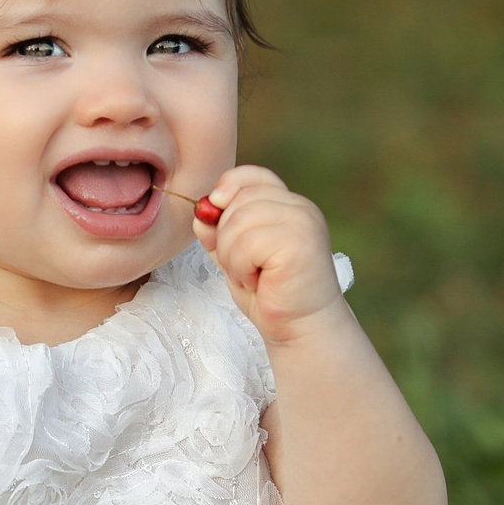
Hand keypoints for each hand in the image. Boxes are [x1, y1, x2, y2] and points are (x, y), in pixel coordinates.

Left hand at [193, 166, 346, 344]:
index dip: (228, 187)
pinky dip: (241, 268)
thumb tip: (201, 211)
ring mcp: (302, 222)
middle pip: (237, 199)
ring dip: (232, 257)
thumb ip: (219, 231)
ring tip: (253, 276)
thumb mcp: (236, 256)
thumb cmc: (271, 294)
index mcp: (288, 206)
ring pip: (237, 221)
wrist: (301, 329)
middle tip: (246, 267)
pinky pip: (246, 243)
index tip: (217, 210)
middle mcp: (300, 208)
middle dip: (225, 238)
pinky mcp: (298, 242)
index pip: (252, 175)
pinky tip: (259, 282)